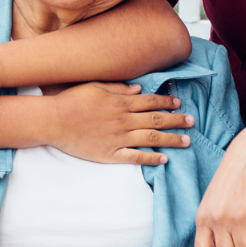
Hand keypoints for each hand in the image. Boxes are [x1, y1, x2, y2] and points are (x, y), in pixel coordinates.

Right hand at [51, 82, 193, 165]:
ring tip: (186, 141)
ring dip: (171, 139)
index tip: (179, 104)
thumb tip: (138, 89)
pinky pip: (135, 157)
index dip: (166, 103)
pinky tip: (164, 159)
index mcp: (120, 102)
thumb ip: (118, 88)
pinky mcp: (110, 154)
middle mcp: (123, 119)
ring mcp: (118, 138)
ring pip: (151, 138)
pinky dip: (151, 158)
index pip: (150, 102)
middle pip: (156, 119)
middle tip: (191, 122)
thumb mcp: (96, 87)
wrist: (54, 121)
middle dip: (176, 120)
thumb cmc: (72, 101)